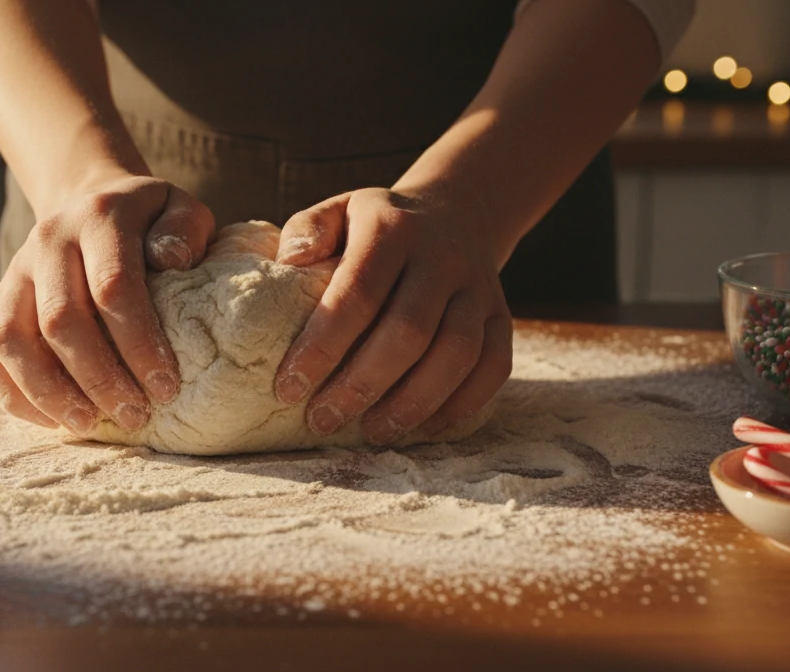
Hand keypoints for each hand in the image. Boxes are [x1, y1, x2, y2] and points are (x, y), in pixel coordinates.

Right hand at [0, 174, 214, 430]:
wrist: (90, 205)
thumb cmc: (148, 224)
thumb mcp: (179, 212)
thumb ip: (186, 230)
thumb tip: (173, 260)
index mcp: (97, 218)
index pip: (112, 286)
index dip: (138, 344)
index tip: (165, 388)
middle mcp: (47, 241)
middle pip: (61, 320)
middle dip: (99, 379)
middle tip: (135, 416)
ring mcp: (15, 273)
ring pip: (12, 341)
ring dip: (51, 394)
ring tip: (90, 425)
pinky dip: (16, 396)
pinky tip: (56, 420)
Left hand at [272, 187, 513, 444]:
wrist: (456, 211)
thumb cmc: (379, 226)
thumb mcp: (339, 210)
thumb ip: (308, 230)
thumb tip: (289, 262)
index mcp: (393, 229)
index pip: (357, 293)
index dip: (322, 346)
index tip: (288, 388)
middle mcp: (442, 257)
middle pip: (408, 331)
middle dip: (361, 385)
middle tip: (322, 420)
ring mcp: (479, 288)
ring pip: (456, 354)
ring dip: (412, 402)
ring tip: (372, 432)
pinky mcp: (501, 316)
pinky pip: (494, 367)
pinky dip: (461, 404)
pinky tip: (423, 427)